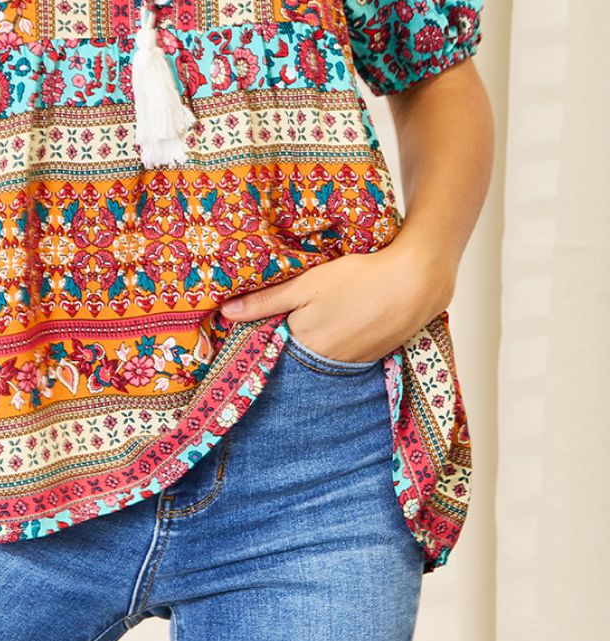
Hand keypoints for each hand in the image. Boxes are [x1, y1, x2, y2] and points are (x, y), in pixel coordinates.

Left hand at [218, 244, 449, 363]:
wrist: (414, 283)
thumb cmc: (357, 279)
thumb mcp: (306, 285)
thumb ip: (266, 301)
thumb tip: (226, 314)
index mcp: (305, 343)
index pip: (274, 342)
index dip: (268, 325)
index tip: (261, 311)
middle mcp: (326, 362)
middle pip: (299, 348)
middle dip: (294, 330)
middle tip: (302, 304)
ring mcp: (352, 362)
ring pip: (324, 350)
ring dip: (320, 334)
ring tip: (328, 307)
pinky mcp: (373, 356)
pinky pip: (347, 351)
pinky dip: (343, 336)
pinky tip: (348, 315)